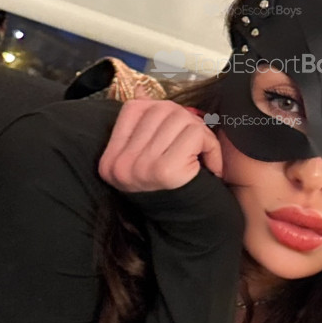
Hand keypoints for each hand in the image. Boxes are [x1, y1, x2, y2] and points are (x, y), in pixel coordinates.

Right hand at [97, 93, 222, 192]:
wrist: (193, 229)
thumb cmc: (175, 189)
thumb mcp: (151, 157)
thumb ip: (144, 126)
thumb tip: (142, 93)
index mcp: (110, 160)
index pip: (134, 108)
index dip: (162, 113)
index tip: (174, 138)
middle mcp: (120, 164)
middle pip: (160, 110)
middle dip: (186, 122)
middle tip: (195, 147)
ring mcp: (140, 167)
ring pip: (180, 118)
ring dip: (201, 135)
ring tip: (202, 158)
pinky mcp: (165, 170)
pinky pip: (196, 135)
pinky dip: (211, 148)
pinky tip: (211, 167)